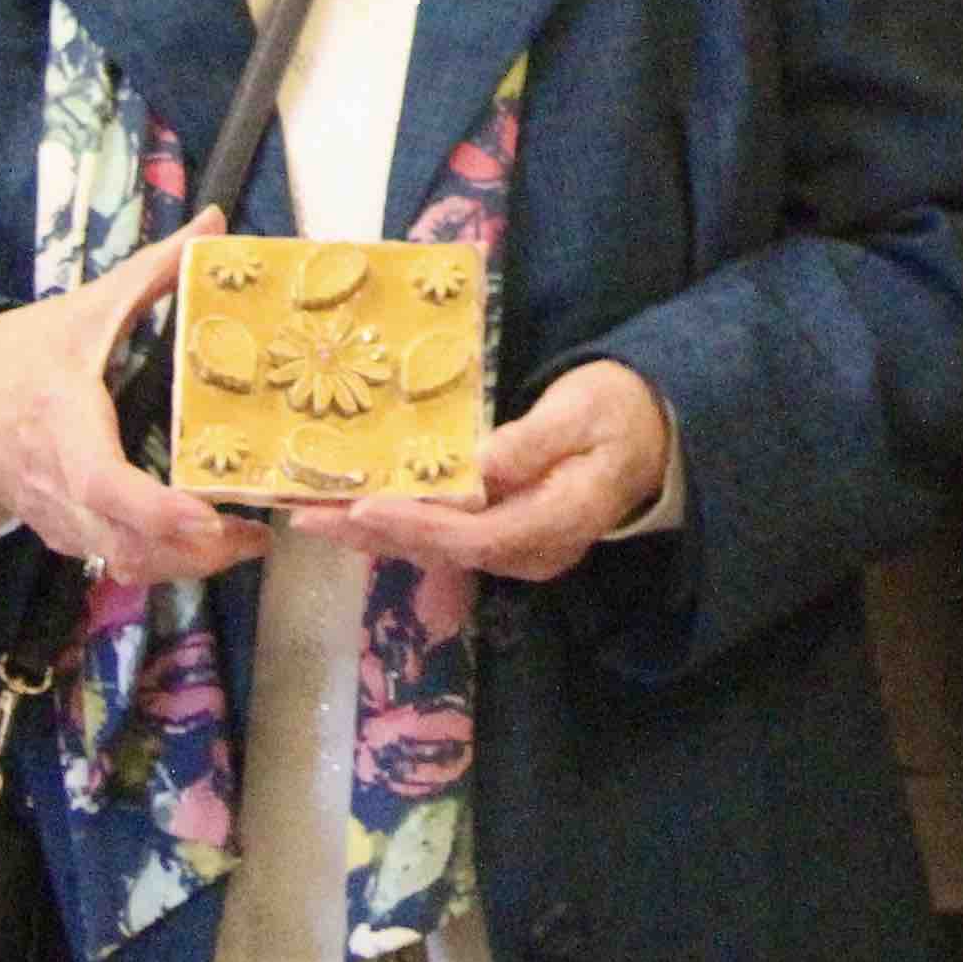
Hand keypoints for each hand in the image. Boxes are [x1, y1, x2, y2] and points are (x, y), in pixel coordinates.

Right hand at [0, 209, 266, 589]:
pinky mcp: (62, 533)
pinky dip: (160, 563)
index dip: (157, 510)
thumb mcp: (87, 307)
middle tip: (257, 533)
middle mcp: (60, 484)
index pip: (106, 484)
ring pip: (123, 564)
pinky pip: (112, 562)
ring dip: (185, 566)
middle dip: (194, 554)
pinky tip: (205, 543)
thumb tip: (217, 225)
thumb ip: (154, 270)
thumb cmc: (22, 354)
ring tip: (245, 541)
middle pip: (127, 546)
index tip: (210, 516)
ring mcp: (60, 517)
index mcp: (64, 425)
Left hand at [317, 360, 668, 584]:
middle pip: (443, 551)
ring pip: (436, 549)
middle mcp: (533, 550)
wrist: (654, 432)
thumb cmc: (621, 410)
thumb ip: (534, 442)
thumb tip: (481, 468)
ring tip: (313, 518)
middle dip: (373, 533)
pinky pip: (443, 538)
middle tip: (309, 517)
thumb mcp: (586, 410)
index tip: (366, 505)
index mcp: (558, 521)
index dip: (420, 524)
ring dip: (374, 535)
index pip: (478, 534)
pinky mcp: (503, 536)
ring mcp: (518, 549)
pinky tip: (354, 518)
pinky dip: (396, 527)